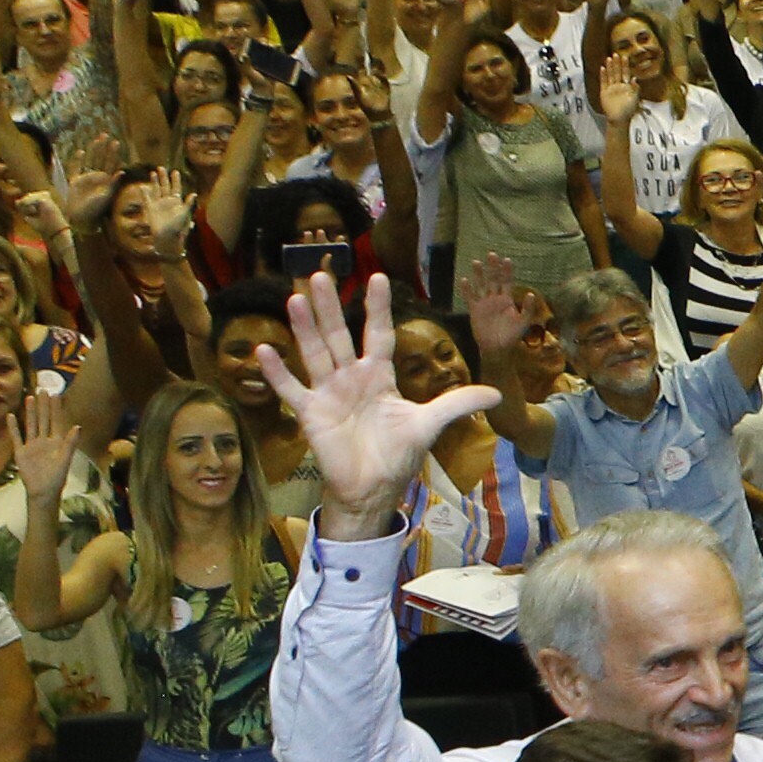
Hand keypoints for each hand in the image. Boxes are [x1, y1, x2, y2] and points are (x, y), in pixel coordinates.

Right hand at [265, 272, 488, 527]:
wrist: (373, 487)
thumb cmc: (397, 454)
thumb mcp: (429, 424)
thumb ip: (458, 404)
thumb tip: (497, 393)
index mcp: (379, 376)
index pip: (379, 334)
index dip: (378, 308)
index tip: (378, 277)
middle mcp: (351, 377)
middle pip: (340, 335)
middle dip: (332, 307)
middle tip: (323, 274)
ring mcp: (328, 393)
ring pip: (315, 353)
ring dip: (304, 327)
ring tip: (296, 298)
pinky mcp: (311, 413)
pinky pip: (291, 389)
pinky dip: (278, 372)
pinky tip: (264, 350)